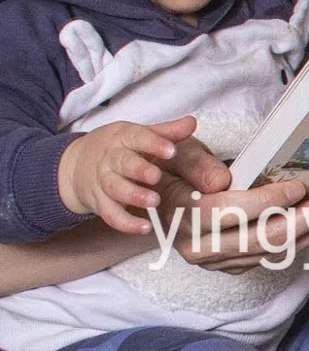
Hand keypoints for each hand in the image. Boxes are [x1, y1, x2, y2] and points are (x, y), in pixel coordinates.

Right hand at [57, 116, 210, 233]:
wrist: (74, 165)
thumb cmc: (117, 148)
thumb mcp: (138, 135)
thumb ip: (166, 132)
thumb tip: (192, 122)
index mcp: (122, 138)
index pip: (136, 137)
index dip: (153, 143)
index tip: (171, 150)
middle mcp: (110, 159)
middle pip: (122, 163)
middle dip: (138, 170)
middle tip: (156, 176)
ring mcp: (103, 181)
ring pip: (115, 188)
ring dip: (133, 196)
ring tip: (153, 202)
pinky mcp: (99, 203)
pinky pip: (110, 214)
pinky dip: (126, 223)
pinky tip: (144, 228)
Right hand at [153, 173, 308, 273]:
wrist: (154, 201)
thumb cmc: (170, 169)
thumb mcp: (176, 154)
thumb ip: (196, 164)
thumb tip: (224, 180)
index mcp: (186, 218)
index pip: (234, 213)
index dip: (269, 201)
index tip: (300, 186)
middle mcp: (202, 248)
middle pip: (265, 238)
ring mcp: (221, 262)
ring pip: (277, 252)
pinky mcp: (237, 266)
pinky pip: (279, 256)